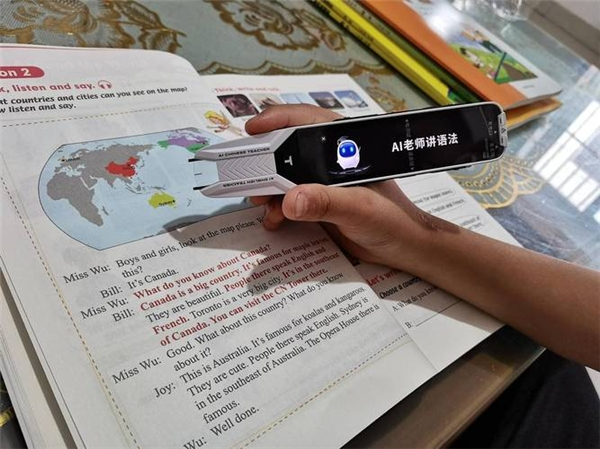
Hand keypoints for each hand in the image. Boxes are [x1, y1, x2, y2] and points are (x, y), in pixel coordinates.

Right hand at [245, 104, 450, 270]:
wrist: (404, 249)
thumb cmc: (392, 220)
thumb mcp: (359, 208)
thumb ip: (325, 202)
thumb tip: (289, 200)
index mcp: (344, 146)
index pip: (306, 121)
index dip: (277, 120)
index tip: (251, 129)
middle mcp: (329, 160)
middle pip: (289, 148)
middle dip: (265, 160)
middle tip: (248, 176)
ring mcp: (323, 181)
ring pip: (284, 175)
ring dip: (267, 187)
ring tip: (259, 202)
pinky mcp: (319, 202)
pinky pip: (289, 199)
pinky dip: (277, 208)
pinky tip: (273, 219)